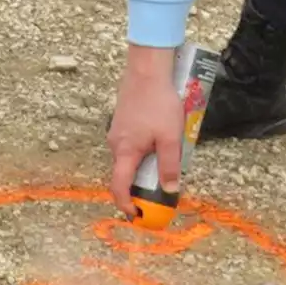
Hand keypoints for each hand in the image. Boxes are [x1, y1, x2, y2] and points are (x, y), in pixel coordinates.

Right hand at [106, 45, 183, 218]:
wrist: (147, 69)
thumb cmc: (158, 102)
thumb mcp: (170, 137)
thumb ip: (169, 165)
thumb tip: (169, 190)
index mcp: (125, 151)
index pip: (119, 187)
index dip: (125, 204)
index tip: (136, 215)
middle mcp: (115, 143)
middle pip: (125, 173)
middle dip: (141, 185)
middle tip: (160, 190)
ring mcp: (117, 131)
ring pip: (129, 157)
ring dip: (144, 165)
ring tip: (165, 160)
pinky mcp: (123, 121)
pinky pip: (131, 144)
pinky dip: (143, 150)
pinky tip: (159, 140)